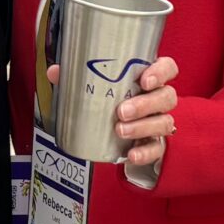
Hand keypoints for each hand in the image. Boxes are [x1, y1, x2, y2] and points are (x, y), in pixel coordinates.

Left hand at [45, 54, 178, 169]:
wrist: (117, 133)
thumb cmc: (111, 101)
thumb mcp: (95, 86)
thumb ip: (77, 77)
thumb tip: (55, 72)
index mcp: (148, 78)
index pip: (167, 68)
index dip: (161, 72)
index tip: (144, 80)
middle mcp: (158, 99)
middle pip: (167, 96)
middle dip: (145, 104)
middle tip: (122, 111)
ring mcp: (159, 121)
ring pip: (164, 122)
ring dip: (143, 127)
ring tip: (120, 130)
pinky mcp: (156, 144)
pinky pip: (157, 148)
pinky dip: (145, 152)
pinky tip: (132, 154)